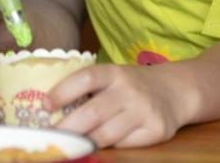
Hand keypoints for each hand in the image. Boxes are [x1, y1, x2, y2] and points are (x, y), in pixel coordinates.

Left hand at [51, 64, 190, 147]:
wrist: (174, 90)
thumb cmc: (131, 86)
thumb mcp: (112, 78)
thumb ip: (89, 90)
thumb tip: (49, 108)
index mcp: (113, 73)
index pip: (86, 79)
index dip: (63, 91)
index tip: (45, 105)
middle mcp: (129, 89)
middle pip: (93, 112)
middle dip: (68, 128)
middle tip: (51, 138)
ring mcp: (143, 110)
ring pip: (106, 134)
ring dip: (84, 142)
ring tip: (69, 146)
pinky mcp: (155, 129)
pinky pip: (124, 144)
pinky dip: (110, 146)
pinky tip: (100, 144)